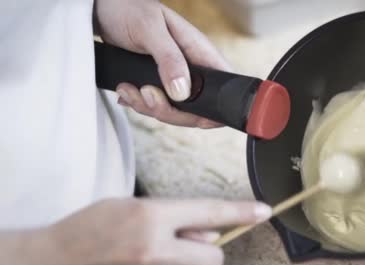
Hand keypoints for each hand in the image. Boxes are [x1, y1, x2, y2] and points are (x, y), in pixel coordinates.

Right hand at [24, 198, 270, 264]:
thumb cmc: (85, 231)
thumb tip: (209, 231)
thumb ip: (170, 217)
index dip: (242, 212)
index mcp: (151, 217)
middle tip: (187, 251)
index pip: (210, 212)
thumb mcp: (126, 208)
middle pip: (214, 260)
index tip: (264, 212)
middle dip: (206, 256)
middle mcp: (154, 251)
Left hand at [94, 0, 228, 127]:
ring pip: (175, 111)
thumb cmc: (128, 8)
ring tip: (127, 88)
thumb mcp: (149, 29)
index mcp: (200, 52)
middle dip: (169, 111)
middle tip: (146, 94)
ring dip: (147, 106)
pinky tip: (127, 91)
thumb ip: (169, 59)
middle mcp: (192, 68)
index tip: (193, 116)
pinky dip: (139, 104)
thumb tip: (182, 93)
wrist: (103, 8)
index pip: (223, 87)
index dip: (215, 109)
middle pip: (198, 109)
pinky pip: (156, 106)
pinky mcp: (159, 84)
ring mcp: (176, 78)